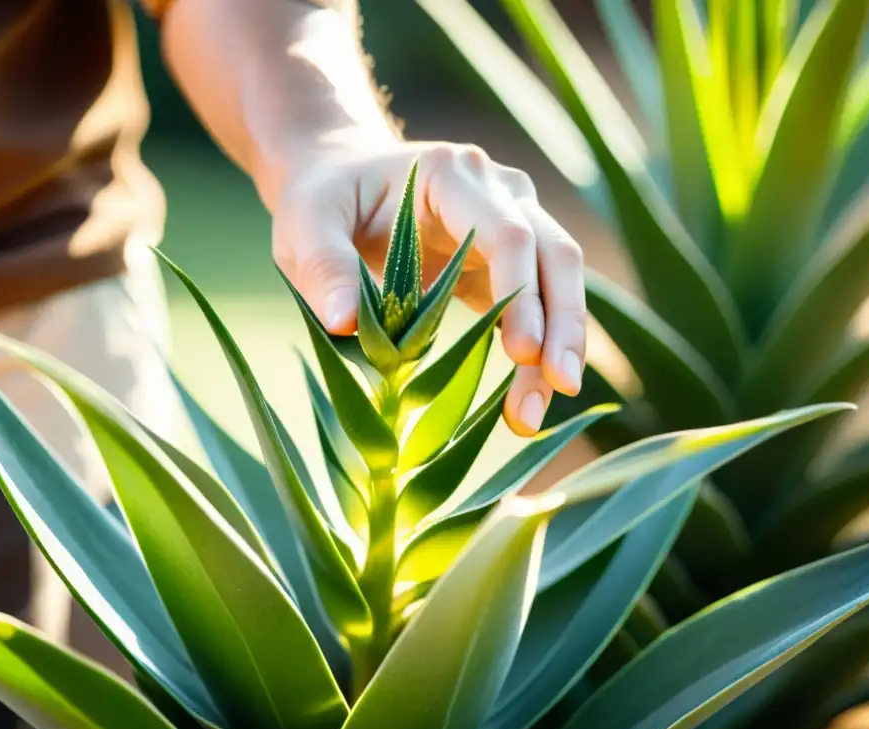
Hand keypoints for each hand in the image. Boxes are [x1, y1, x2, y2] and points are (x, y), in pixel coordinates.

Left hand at [271, 137, 585, 436]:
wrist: (338, 177)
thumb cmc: (324, 198)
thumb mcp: (305, 224)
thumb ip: (324, 267)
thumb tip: (343, 324)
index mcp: (453, 175)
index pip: (508, 233)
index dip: (520, 293)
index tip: (522, 352)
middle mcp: (497, 192)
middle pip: (556, 255)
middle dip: (563, 324)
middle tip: (560, 387)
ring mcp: (510, 223)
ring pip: (558, 282)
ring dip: (560, 346)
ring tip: (534, 413)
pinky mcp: (502, 263)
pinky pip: (535, 305)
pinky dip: (535, 352)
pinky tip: (526, 396)